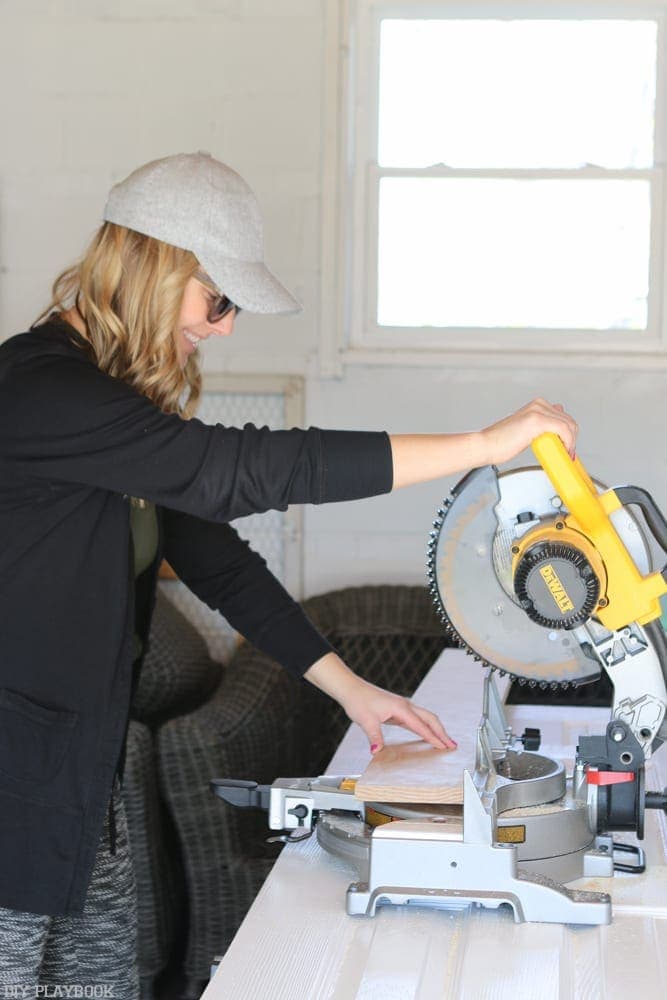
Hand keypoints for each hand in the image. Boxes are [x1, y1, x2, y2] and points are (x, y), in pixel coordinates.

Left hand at [339, 676, 456, 753]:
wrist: (352, 689)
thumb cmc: (359, 701)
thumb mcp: (366, 721)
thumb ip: (374, 737)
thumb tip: (377, 751)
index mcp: (401, 708)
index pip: (421, 726)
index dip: (433, 737)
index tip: (444, 747)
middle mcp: (405, 706)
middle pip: (430, 719)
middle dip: (442, 732)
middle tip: (452, 745)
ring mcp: (403, 707)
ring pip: (425, 718)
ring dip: (436, 729)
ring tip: (445, 741)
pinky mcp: (398, 710)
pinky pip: (417, 720)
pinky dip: (425, 728)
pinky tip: (427, 735)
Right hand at [479, 398, 577, 464]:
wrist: (486, 445)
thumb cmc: (501, 442)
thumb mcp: (526, 430)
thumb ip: (541, 427)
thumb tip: (557, 432)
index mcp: (537, 405)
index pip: (564, 416)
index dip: (569, 433)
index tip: (567, 446)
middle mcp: (539, 405)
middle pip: (569, 420)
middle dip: (572, 438)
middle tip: (567, 452)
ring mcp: (538, 411)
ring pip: (569, 425)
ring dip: (571, 442)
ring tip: (565, 453)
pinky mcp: (538, 420)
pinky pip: (564, 430)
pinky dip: (569, 442)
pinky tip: (565, 451)